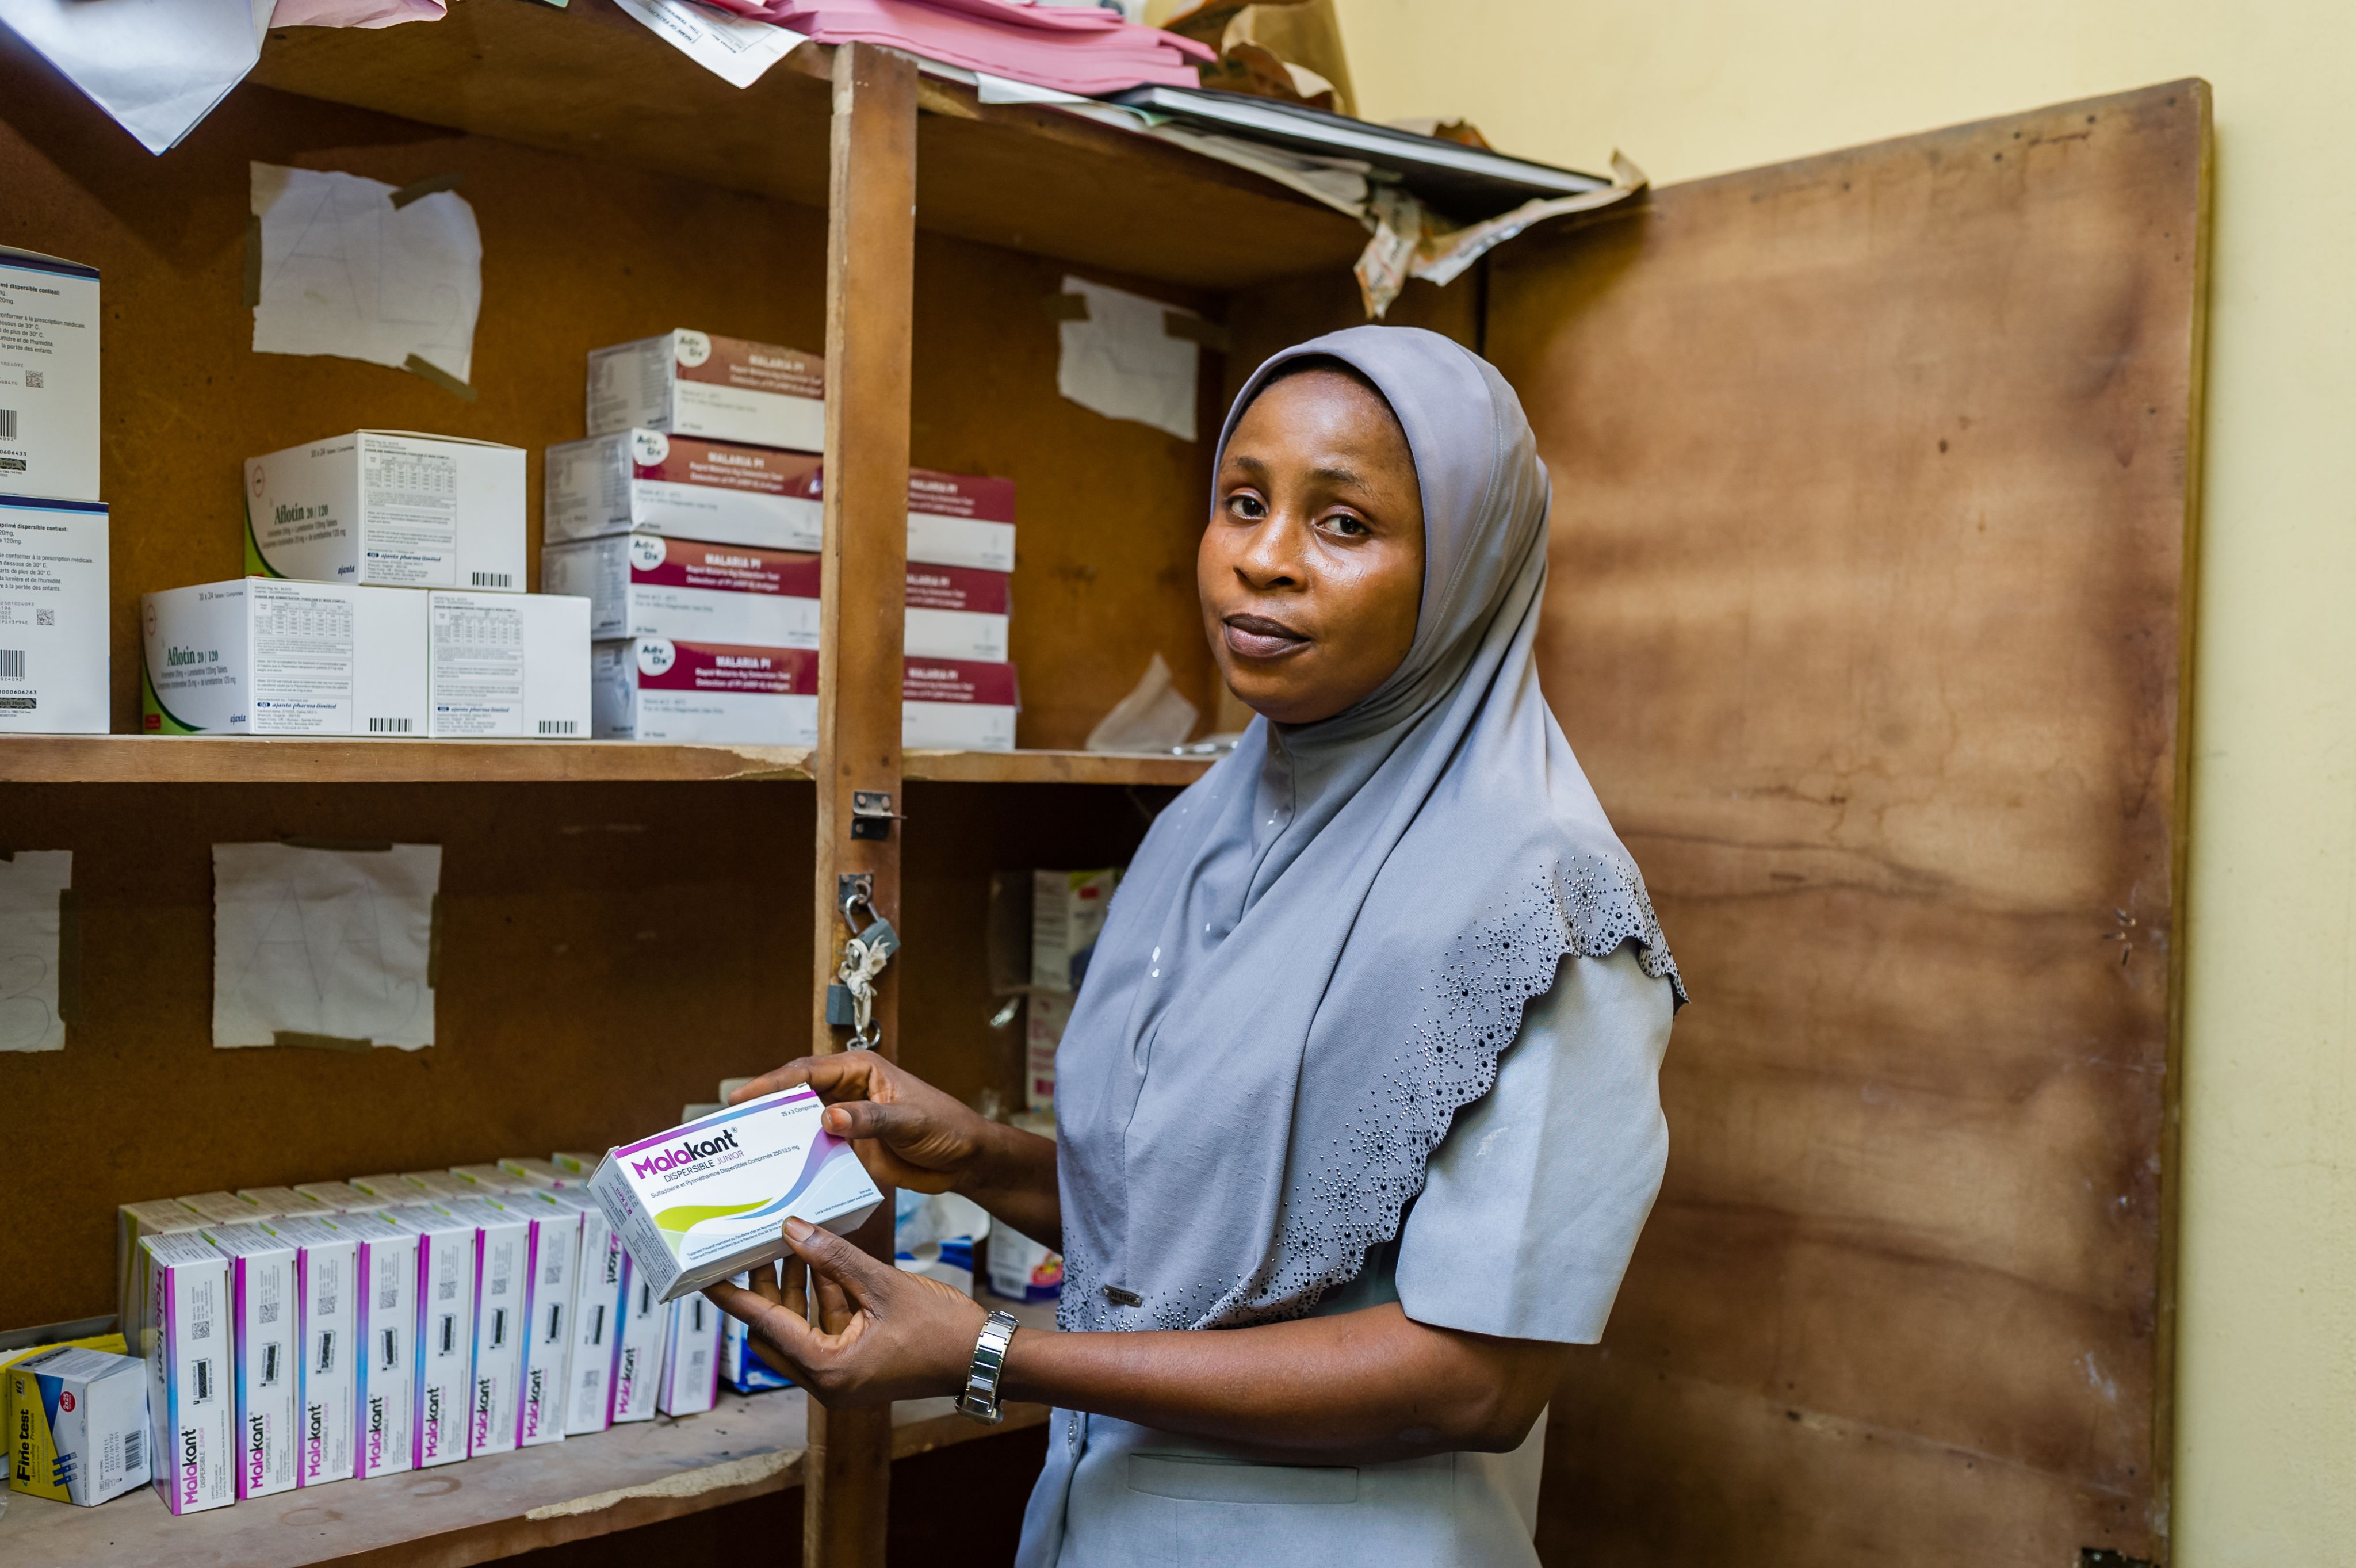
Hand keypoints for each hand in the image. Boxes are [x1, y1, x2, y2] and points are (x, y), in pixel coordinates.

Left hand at [703, 1216, 987, 1406]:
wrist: (985, 1358)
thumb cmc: (942, 1331)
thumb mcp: (884, 1285)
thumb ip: (835, 1257)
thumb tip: (793, 1230)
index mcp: (827, 1367)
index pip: (765, 1325)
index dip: (735, 1296)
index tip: (705, 1276)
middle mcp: (826, 1379)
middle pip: (775, 1330)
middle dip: (765, 1287)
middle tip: (753, 1246)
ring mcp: (841, 1374)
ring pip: (799, 1328)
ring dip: (795, 1289)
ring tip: (790, 1243)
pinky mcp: (856, 1364)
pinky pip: (824, 1329)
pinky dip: (821, 1298)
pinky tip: (823, 1261)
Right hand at [729, 1053, 996, 1194]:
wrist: (967, 1159)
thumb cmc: (947, 1127)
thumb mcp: (909, 1121)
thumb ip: (871, 1119)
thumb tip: (828, 1116)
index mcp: (860, 1070)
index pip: (807, 1071)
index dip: (771, 1083)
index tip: (741, 1097)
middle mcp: (848, 1091)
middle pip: (795, 1096)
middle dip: (762, 1109)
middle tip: (729, 1128)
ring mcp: (847, 1120)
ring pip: (800, 1125)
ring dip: (776, 1137)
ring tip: (741, 1154)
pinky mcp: (849, 1148)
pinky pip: (815, 1151)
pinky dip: (796, 1161)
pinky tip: (776, 1177)